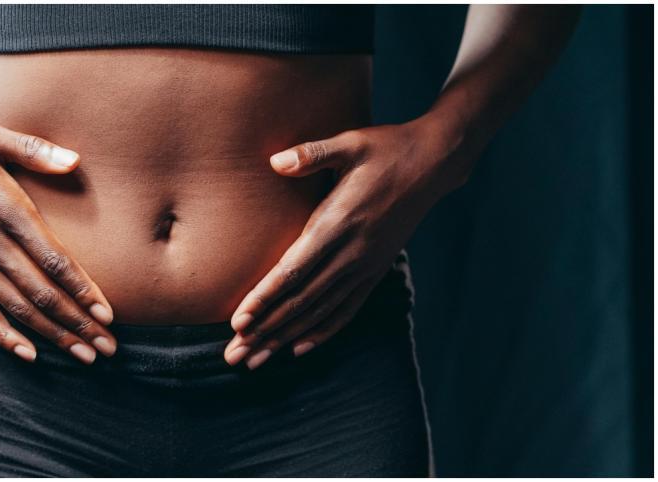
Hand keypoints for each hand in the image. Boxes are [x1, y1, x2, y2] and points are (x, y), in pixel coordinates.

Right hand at [0, 105, 116, 363]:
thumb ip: (34, 149)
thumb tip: (76, 161)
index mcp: (4, 206)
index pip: (52, 258)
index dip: (81, 289)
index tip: (107, 314)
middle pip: (39, 292)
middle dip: (76, 323)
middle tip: (107, 348)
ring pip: (15, 306)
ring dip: (51, 334)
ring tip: (83, 356)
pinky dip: (2, 334)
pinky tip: (28, 354)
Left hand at [223, 117, 462, 368]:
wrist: (434, 163)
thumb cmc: (386, 149)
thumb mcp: (350, 143)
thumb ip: (312, 154)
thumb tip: (274, 161)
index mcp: (339, 222)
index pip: (295, 270)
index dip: (265, 297)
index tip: (239, 322)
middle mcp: (352, 252)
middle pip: (302, 300)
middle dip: (265, 330)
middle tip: (234, 355)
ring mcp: (366, 265)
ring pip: (320, 311)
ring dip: (286, 337)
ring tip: (256, 360)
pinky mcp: (376, 269)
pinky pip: (347, 308)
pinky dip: (323, 330)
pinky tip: (300, 347)